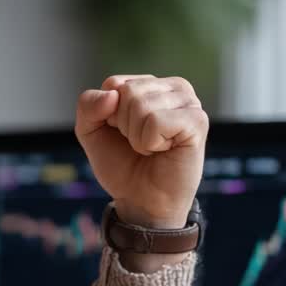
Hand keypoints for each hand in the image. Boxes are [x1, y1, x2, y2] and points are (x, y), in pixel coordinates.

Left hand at [74, 75, 207, 229]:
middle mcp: (174, 88)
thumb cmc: (122, 165)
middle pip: (127, 92)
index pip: (113, 84)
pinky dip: (149, 142)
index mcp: (151, 84)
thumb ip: (88, 105)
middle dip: (123, 125)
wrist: (141, 201)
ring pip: (140, 105)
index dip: (108, 115)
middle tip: (139, 144)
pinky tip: (163, 150)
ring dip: (136, 136)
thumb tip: (112, 95)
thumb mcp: (91, 131)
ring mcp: (189, 102)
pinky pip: (156, 121)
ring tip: (151, 148)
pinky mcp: (197, 121)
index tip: (122, 133)